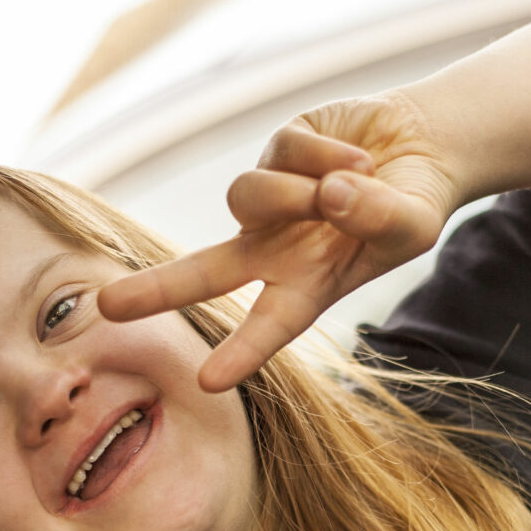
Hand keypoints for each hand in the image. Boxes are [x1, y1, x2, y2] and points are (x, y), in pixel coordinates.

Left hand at [98, 93, 461, 391]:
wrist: (422, 148)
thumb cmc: (414, 205)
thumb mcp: (413, 227)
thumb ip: (376, 219)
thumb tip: (327, 195)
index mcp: (307, 286)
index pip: (268, 326)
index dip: (241, 353)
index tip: (209, 381)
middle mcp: (275, 249)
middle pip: (204, 272)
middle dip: (158, 289)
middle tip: (108, 308)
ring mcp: (270, 199)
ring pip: (248, 197)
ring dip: (298, 193)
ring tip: (353, 184)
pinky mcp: (274, 149)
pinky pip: (285, 151)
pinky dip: (328, 154)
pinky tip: (357, 158)